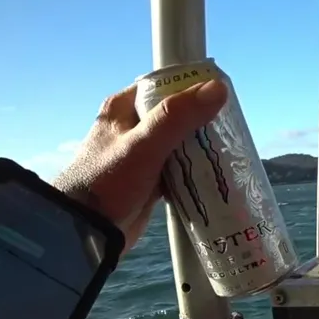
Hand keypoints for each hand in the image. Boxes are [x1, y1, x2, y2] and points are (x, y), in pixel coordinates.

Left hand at [53, 79, 228, 250]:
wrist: (86, 231)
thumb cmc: (108, 181)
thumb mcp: (144, 144)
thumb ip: (178, 116)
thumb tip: (218, 88)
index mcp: (122, 108)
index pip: (163, 87)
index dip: (192, 89)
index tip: (222, 97)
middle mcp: (130, 127)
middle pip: (175, 116)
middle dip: (202, 122)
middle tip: (232, 128)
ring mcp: (140, 155)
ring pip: (179, 143)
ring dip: (201, 148)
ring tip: (229, 150)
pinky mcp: (148, 179)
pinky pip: (178, 168)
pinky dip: (195, 170)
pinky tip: (215, 174)